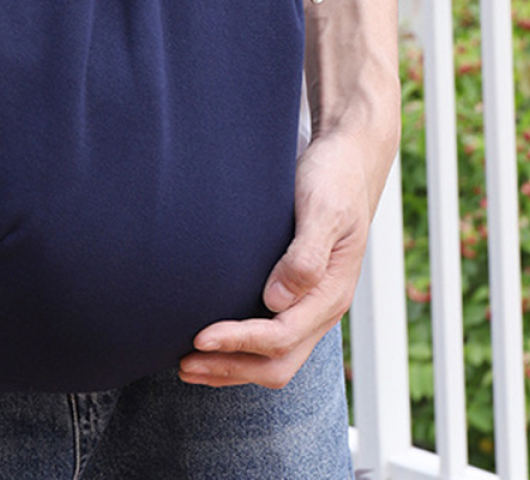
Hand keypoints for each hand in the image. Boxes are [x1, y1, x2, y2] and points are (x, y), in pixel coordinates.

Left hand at [176, 128, 375, 388]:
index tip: (199, 338)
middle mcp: (322, 307)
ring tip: (186, 364)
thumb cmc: (332, 179)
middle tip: (182, 364)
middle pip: (277, 362)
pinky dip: (239, 349)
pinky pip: (271, 337)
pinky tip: (209, 342)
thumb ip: (305, 256)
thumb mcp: (323, 210)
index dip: (238, 342)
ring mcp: (311, 304)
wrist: (347, 160)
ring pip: (274, 357)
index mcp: (331, 293)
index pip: (281, 336)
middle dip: (229, 368)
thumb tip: (277, 301)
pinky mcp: (297, 294)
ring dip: (231, 366)